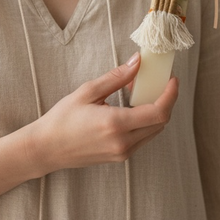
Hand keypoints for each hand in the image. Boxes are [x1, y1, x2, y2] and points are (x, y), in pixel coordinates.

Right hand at [25, 53, 178, 175]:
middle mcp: (123, 142)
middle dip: (165, 100)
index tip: (172, 79)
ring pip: (153, 131)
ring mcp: (123, 153)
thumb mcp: (88, 92)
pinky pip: (142, 138)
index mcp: (115, 124)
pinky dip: (144, 122)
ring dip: (155, 111)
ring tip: (141, 92)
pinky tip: (133, 108)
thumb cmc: (63, 119)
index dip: (171, 95)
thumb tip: (138, 61)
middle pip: (161, 122)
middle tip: (158, 82)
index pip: (158, 112)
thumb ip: (116, 77)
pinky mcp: (120, 157)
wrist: (47, 149)